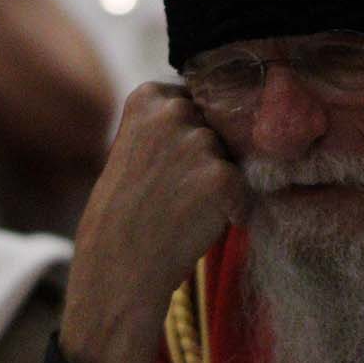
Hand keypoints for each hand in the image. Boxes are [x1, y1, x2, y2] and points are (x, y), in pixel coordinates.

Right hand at [56, 82, 244, 362]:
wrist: (118, 266)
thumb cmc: (126, 211)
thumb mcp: (136, 148)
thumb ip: (172, 125)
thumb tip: (233, 119)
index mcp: (148, 96)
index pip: (197, 102)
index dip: (187, 139)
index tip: (163, 168)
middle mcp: (174, 111)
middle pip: (219, 127)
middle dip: (207, 158)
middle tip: (174, 193)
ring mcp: (199, 143)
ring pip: (233, 158)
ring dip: (219, 185)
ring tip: (183, 209)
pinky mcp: (222, 178)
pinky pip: (245, 190)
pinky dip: (232, 212)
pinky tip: (198, 225)